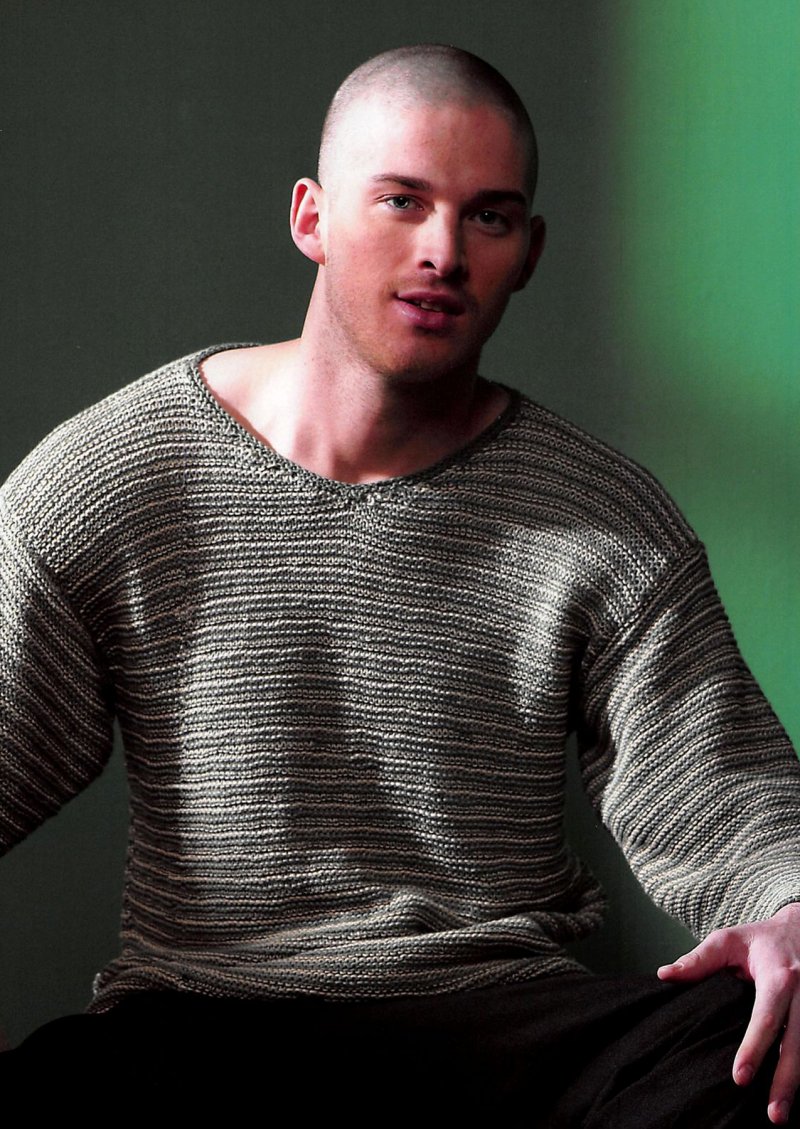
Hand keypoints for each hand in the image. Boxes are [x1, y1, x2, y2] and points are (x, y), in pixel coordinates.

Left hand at [657, 902, 799, 1124]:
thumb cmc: (758, 940)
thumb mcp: (727, 940)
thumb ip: (698, 960)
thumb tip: (664, 975)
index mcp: (778, 977)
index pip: (766, 1017)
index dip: (754, 1048)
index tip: (740, 1077)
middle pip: (795, 1044)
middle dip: (784, 1081)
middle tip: (772, 1115)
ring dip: (796, 1084)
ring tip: (779, 1115)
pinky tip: (790, 1094)